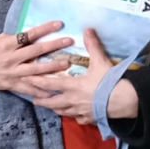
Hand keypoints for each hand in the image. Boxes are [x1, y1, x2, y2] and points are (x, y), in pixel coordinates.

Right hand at [0, 20, 73, 94]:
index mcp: (7, 44)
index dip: (44, 29)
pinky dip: (41, 91)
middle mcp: (11, 59)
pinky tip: (53, 91)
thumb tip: (34, 32)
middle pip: (35, 51)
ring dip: (52, 68)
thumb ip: (15, 38)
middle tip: (69, 42)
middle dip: (53, 46)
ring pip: (35, 71)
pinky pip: (29, 88)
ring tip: (66, 64)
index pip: (28, 34)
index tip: (58, 24)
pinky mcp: (12, 85)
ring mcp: (12, 73)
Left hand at [24, 29, 139, 125]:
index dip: (37, 81)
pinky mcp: (89, 118)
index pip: (49, 84)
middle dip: (42, 101)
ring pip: (62, 111)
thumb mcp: (100, 61)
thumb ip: (92, 45)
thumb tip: (87, 29)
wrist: (123, 101)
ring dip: (55, 109)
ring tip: (50, 107)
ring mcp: (80, 111)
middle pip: (52, 102)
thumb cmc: (109, 81)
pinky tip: (73, 115)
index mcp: (72, 86)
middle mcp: (72, 100)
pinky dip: (73, 116)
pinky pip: (77, 119)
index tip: (26, 79)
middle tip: (33, 99)